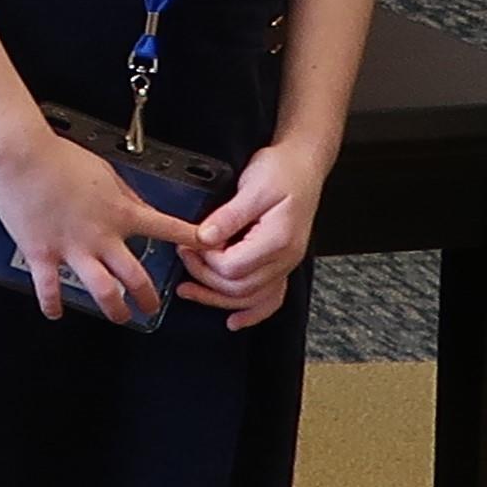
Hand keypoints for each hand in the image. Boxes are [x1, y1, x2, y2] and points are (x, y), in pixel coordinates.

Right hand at [0, 124, 178, 324]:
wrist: (20, 154)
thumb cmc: (58, 155)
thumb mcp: (104, 171)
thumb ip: (125, 194)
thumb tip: (139, 207)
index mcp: (120, 213)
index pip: (169, 229)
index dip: (193, 241)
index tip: (208, 250)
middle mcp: (102, 236)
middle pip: (137, 278)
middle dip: (149, 298)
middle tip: (151, 307)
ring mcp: (73, 249)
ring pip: (103, 292)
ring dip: (115, 309)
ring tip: (119, 316)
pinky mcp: (42, 253)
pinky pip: (49, 288)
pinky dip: (53, 304)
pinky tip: (55, 312)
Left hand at [182, 139, 326, 325]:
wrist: (303, 165)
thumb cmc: (281, 171)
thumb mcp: (252, 187)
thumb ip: (228, 216)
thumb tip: (203, 238)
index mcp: (278, 239)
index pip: (233, 267)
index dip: (205, 261)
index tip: (187, 244)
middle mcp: (286, 258)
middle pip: (240, 288)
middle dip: (204, 278)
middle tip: (183, 257)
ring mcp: (285, 263)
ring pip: (251, 298)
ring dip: (218, 299)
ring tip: (188, 291)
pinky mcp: (280, 263)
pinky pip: (270, 298)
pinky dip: (252, 312)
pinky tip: (234, 320)